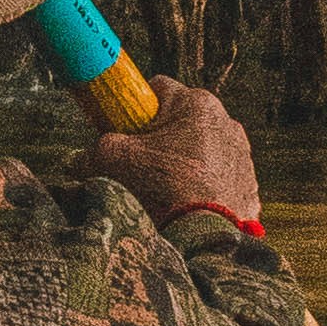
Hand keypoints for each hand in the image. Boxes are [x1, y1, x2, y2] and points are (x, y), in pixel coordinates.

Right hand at [96, 76, 259, 236]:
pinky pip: (221, 177)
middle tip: (142, 164)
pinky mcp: (249, 184)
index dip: (135, 108)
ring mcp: (242, 155)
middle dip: (162, 137)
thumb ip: (91, 151)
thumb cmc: (160, 188)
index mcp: (197, 103)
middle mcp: (227, 121)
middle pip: (183, 119)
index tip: (125, 131)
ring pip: (204, 148)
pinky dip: (205, 187)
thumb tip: (77, 161)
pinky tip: (188, 204)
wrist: (202, 237)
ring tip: (166, 190)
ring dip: (186, 161)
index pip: (157, 88)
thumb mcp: (112, 160)